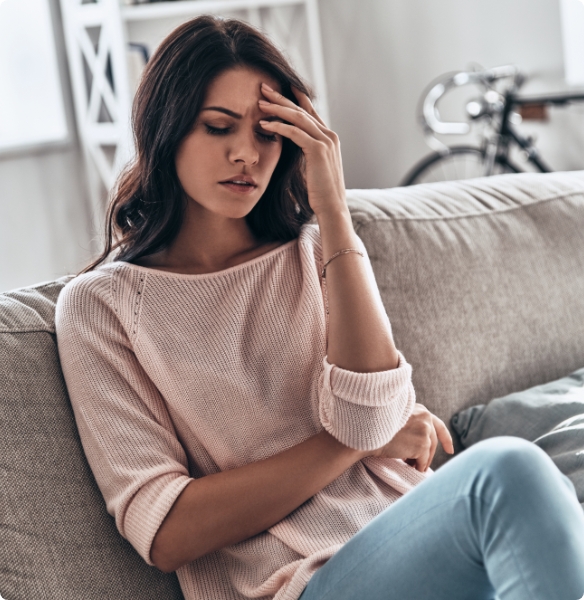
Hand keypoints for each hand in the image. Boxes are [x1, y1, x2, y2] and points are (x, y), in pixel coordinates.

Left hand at [258, 83, 346, 216]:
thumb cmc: (320, 193)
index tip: (280, 87)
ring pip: (297, 117)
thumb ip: (306, 154)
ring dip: (277, 108)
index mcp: (329, 138)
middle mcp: (329, 135)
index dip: (295, 98)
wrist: (332, 207)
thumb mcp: (313, 168)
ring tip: (260, 102)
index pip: (310, 112)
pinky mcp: (318, 150)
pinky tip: (264, 124)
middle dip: (282, 97)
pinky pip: (294, 132)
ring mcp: (326, 141)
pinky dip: (278, 126)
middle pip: (302, 110)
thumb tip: (292, 149)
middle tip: (263, 86)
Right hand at [369, 404, 454, 471]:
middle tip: (421, 465)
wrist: (367, 431)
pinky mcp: (423, 444)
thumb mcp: (398, 418)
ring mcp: (425, 430)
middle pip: (433, 441)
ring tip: (409, 465)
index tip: (450, 450)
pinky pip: (423, 461)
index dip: (445, 438)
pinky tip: (408, 467)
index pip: (437, 424)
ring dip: (420, 461)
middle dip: (429, 454)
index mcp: (419, 409)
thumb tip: (421, 444)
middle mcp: (425, 416)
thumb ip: (412, 424)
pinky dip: (417, 467)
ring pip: (428, 452)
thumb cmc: (377, 426)